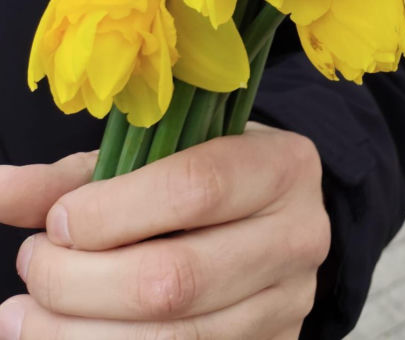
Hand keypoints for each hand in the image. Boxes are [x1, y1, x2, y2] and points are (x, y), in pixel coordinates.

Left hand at [0, 123, 329, 338]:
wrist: (273, 224)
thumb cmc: (209, 180)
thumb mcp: (158, 159)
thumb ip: (80, 177)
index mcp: (283, 165)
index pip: (197, 189)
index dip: (111, 211)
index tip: (57, 222)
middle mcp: (299, 235)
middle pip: (175, 278)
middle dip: (75, 282)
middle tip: (32, 265)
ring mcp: (289, 302)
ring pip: (173, 338)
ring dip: (74, 334)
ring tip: (22, 315)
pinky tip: (62, 338)